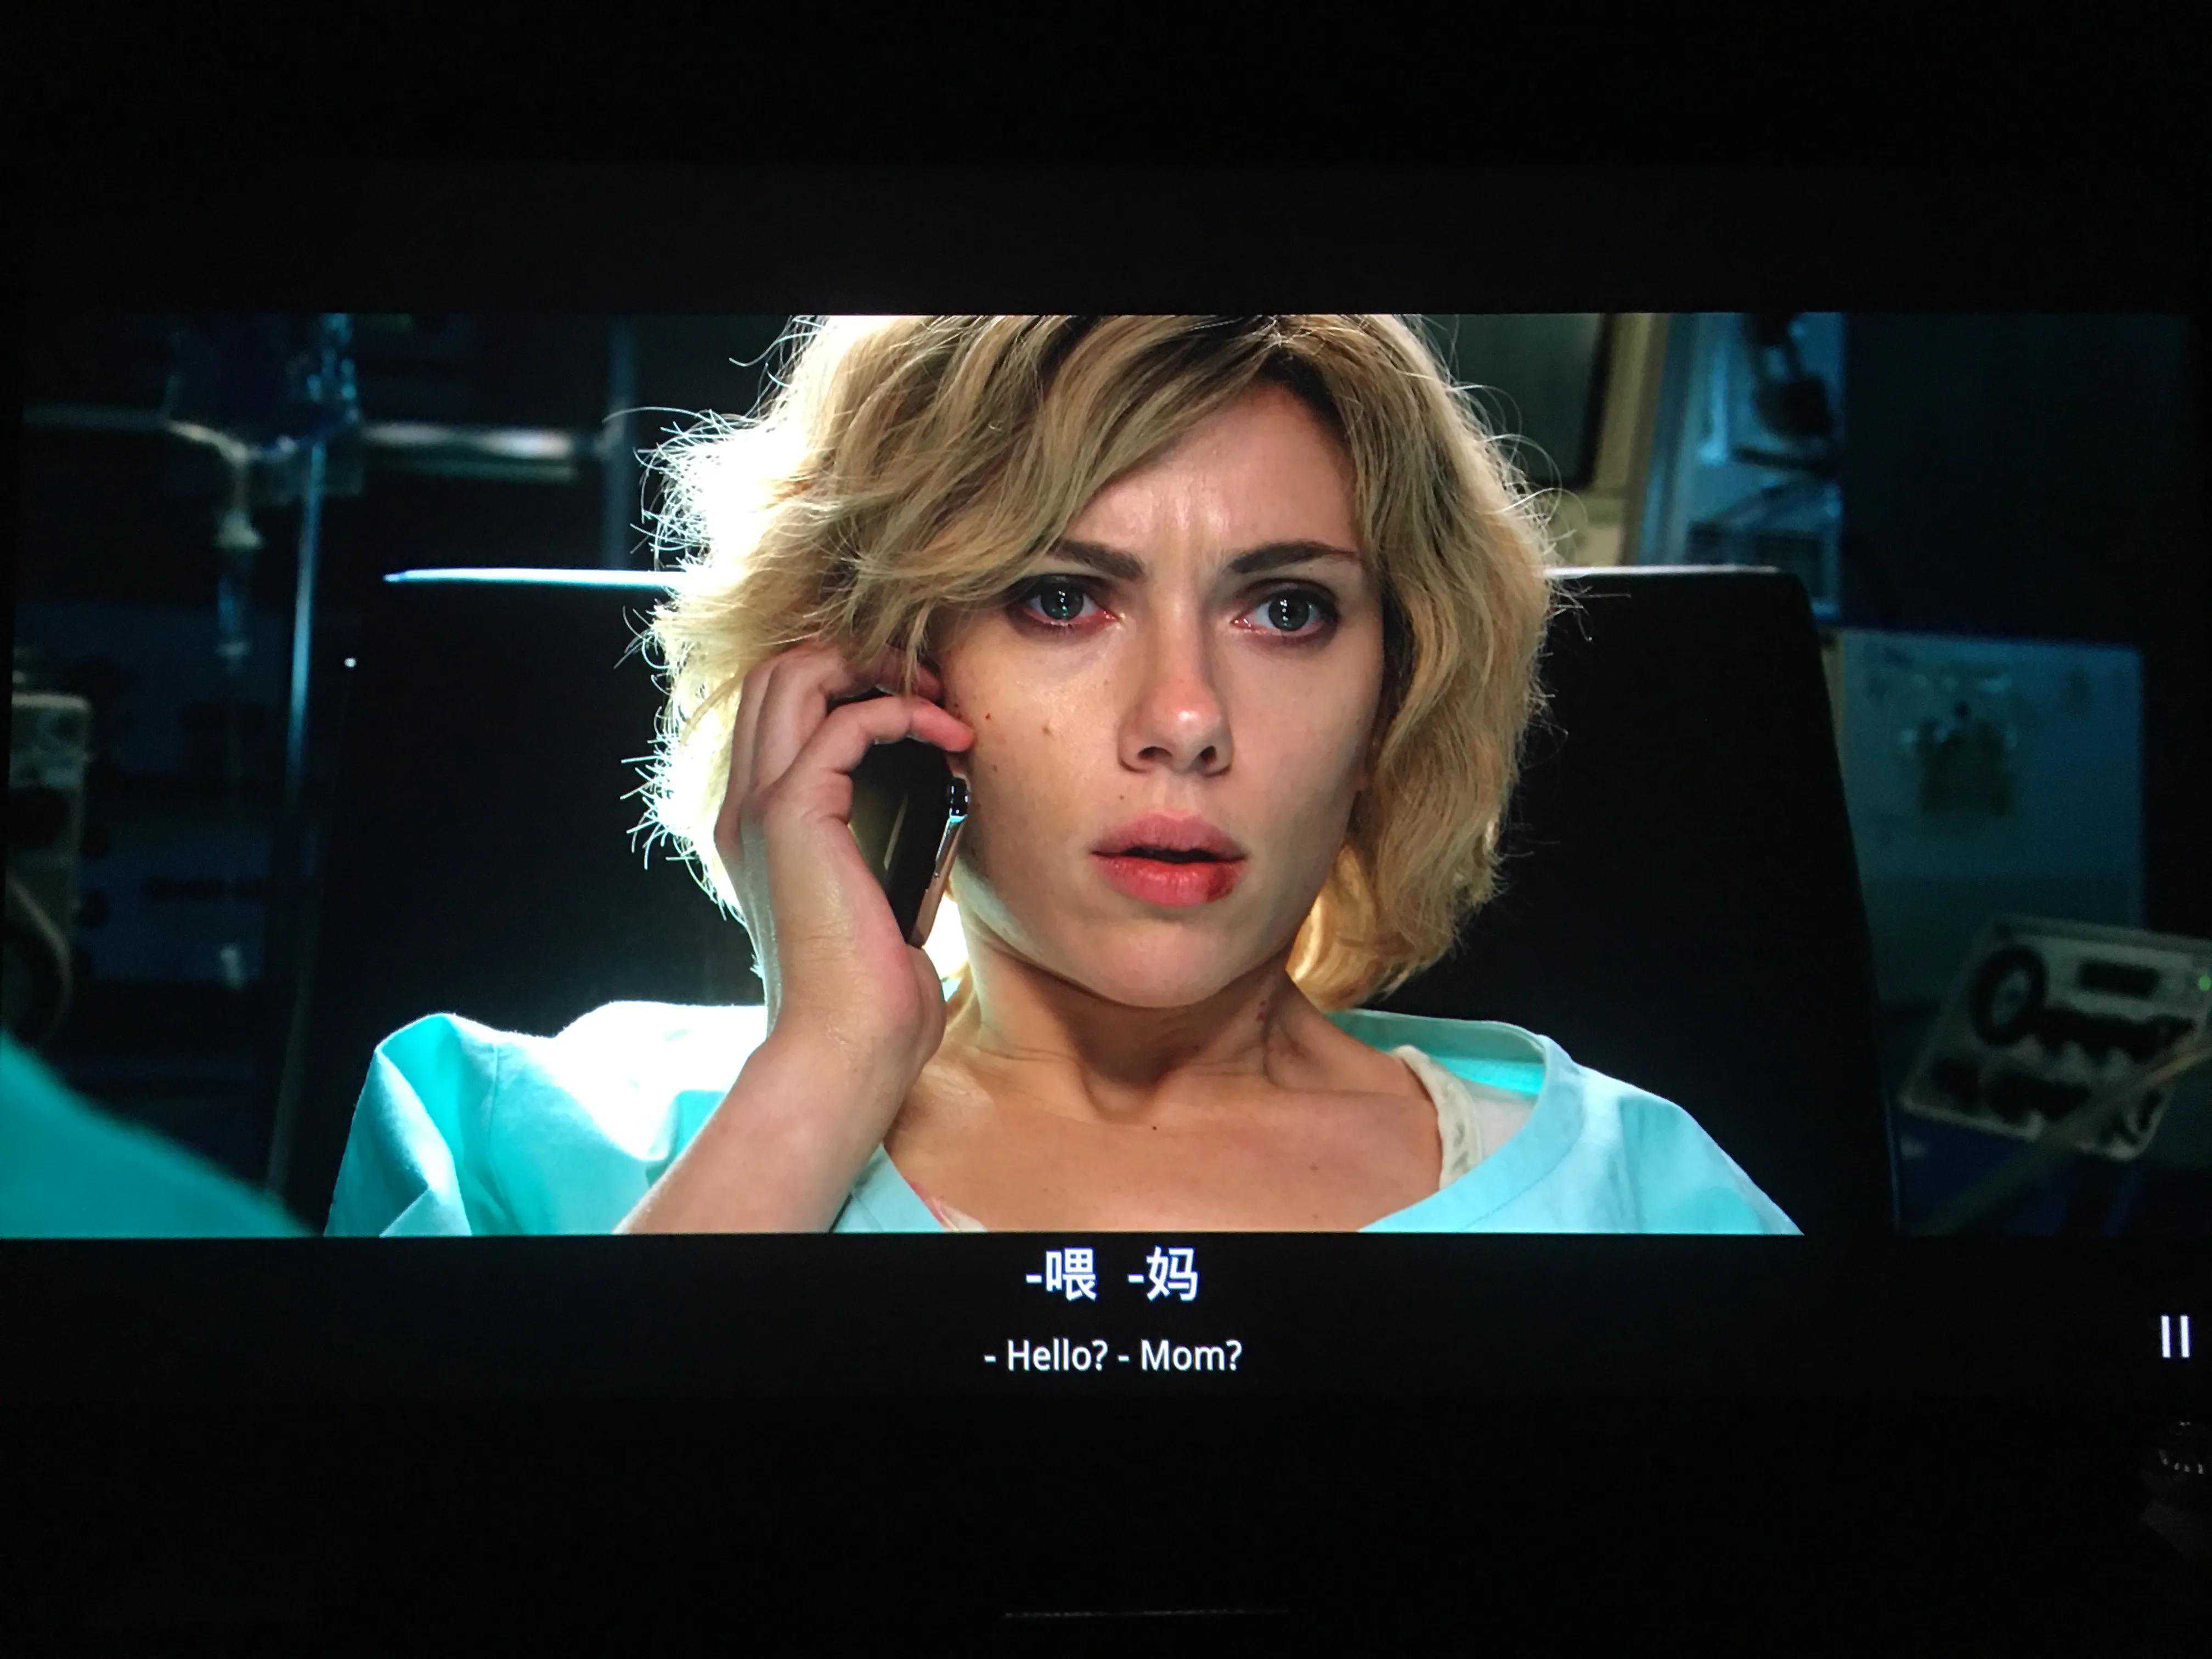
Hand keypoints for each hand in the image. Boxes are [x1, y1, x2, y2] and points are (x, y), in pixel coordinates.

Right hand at [713, 643, 974, 1092]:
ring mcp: (760, 807)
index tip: (919, 701)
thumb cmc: (869, 995)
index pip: (779, 709)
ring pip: (792, 675)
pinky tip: (947, 735)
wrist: (843, 1046)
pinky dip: (902, 711)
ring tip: (936, 694)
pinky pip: (843, 721)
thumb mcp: (885, 898)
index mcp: (760, 825)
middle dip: (855, 655)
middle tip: (927, 681)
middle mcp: (745, 806)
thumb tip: (943, 801)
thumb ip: (894, 843)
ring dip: (872, 668)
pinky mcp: (792, 815)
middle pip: (775, 673)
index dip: (844, 680)